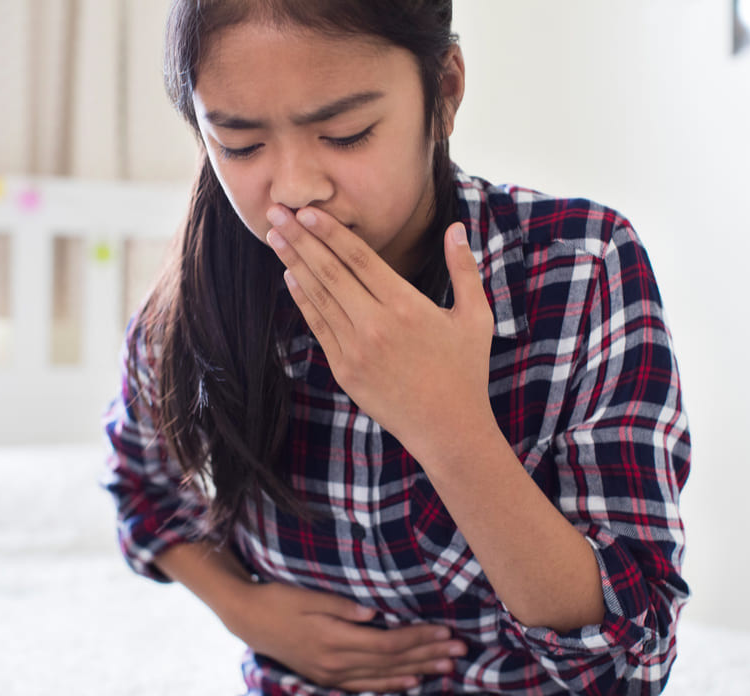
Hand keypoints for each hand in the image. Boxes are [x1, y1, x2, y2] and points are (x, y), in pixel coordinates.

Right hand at [229, 581, 466, 691]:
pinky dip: (391, 683)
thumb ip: (341, 606)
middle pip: (391, 661)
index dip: (418, 638)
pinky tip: (411, 681)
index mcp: (334, 639)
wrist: (248, 618)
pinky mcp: (327, 676)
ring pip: (383, 675)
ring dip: (418, 671)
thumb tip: (374, 613)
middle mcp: (336, 662)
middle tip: (459, 650)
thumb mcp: (307, 596)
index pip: (387, 642)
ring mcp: (331, 673)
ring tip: (446, 667)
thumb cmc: (279, 599)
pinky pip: (366, 684)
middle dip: (428, 654)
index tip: (444, 630)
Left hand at [265, 206, 496, 468]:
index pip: (360, 259)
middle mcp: (377, 326)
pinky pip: (318, 327)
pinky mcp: (345, 371)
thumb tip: (456, 228)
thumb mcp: (476, 317)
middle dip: (300, 239)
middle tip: (276, 212)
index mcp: (408, 307)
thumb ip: (464, 270)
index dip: (331, 232)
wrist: (448, 429)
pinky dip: (302, 300)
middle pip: (330, 272)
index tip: (308, 211)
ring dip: (294, 263)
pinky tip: (290, 276)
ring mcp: (356, 350)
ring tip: (274, 236)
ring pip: (319, 297)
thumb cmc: (466, 370)